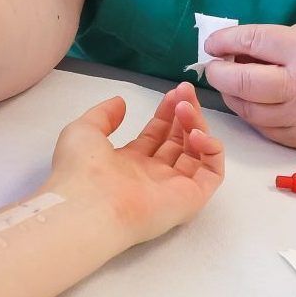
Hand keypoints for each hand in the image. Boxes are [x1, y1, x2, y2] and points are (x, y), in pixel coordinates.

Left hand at [46, 83, 224, 245]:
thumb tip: (120, 102)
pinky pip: (212, 173)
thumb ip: (103, 115)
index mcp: (129, 164)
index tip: (173, 92)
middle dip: (184, 113)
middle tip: (185, 90)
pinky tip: (197, 134)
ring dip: (197, 125)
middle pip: (179, 141)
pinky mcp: (191, 198)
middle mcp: (153, 176)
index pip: (157, 135)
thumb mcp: (83, 131)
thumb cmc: (82, 170)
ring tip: (186, 108)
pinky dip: (212, 149)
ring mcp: (174, 188)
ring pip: (197, 153)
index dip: (167, 113)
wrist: (90, 206)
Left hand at [203, 24, 295, 152]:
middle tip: (214, 67)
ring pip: (248, 110)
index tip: (213, 43)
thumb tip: (241, 50)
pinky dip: (252, 114)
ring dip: (231, 95)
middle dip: (219, 73)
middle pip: (242, 81)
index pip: (252, 42)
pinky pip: (266, 129)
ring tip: (230, 84)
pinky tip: (251, 103)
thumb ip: (283, 42)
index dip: (225, 41)